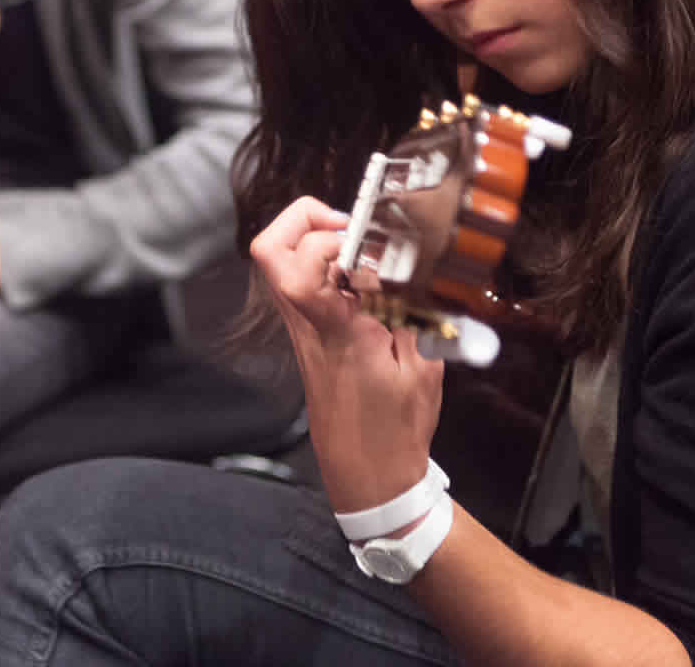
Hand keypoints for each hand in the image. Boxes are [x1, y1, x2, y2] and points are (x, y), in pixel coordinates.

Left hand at [250, 197, 444, 513]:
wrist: (367, 476)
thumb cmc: (395, 431)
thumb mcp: (424, 370)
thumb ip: (419, 314)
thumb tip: (415, 272)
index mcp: (335, 331)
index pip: (298, 273)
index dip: (325, 239)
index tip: (368, 238)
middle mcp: (306, 324)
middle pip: (270, 252)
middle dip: (306, 219)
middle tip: (352, 227)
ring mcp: (301, 330)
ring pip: (278, 264)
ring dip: (314, 240)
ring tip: (362, 248)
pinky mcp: (307, 337)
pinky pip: (299, 283)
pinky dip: (324, 265)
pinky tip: (364, 278)